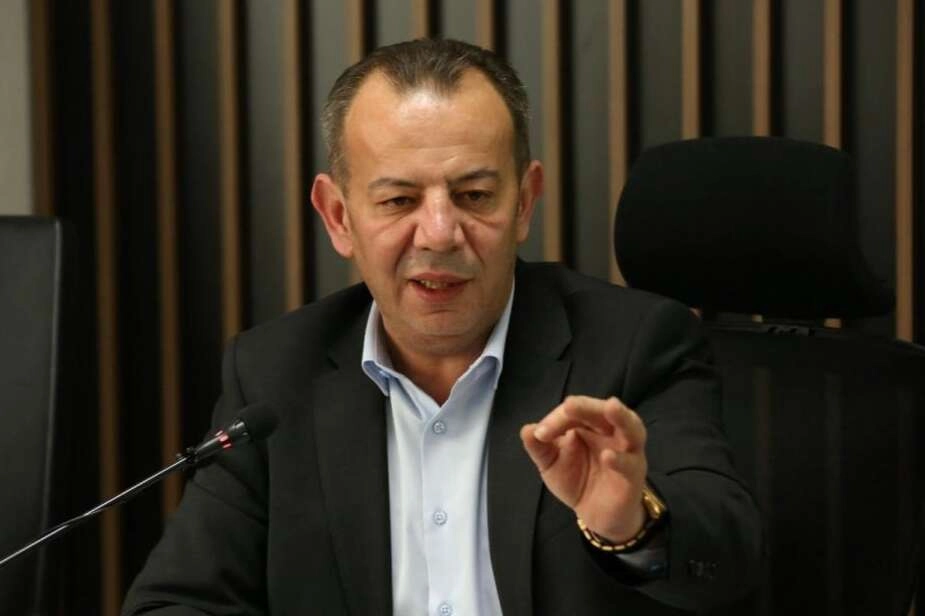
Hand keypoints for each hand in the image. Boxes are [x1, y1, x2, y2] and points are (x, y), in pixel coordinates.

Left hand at [520, 395, 647, 542]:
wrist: (596, 514)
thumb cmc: (576, 480)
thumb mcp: (551, 464)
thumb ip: (539, 448)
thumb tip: (527, 429)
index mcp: (589, 424)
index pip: (574, 412)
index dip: (557, 418)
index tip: (540, 434)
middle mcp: (610, 432)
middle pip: (603, 411)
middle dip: (587, 406)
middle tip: (569, 405)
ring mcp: (626, 451)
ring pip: (631, 427)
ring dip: (622, 417)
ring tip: (612, 407)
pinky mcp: (634, 475)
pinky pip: (630, 464)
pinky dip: (620, 459)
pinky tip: (607, 456)